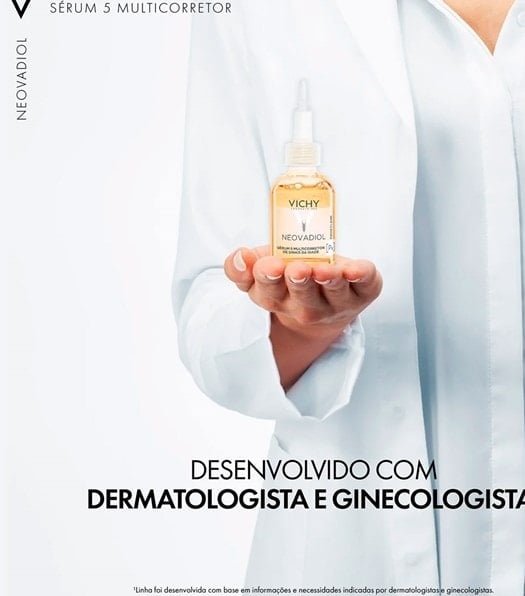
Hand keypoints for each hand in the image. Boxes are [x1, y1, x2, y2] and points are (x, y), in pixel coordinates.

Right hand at [224, 246, 381, 388]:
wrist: (325, 305)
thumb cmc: (288, 281)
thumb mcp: (261, 272)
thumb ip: (242, 266)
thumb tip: (241, 256)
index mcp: (276, 298)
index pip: (266, 292)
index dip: (266, 278)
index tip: (269, 265)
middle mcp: (305, 307)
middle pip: (301, 298)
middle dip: (299, 282)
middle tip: (297, 269)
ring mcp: (336, 303)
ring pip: (333, 294)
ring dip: (329, 281)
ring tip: (324, 270)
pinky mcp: (362, 293)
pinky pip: (365, 286)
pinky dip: (363, 277)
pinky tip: (357, 270)